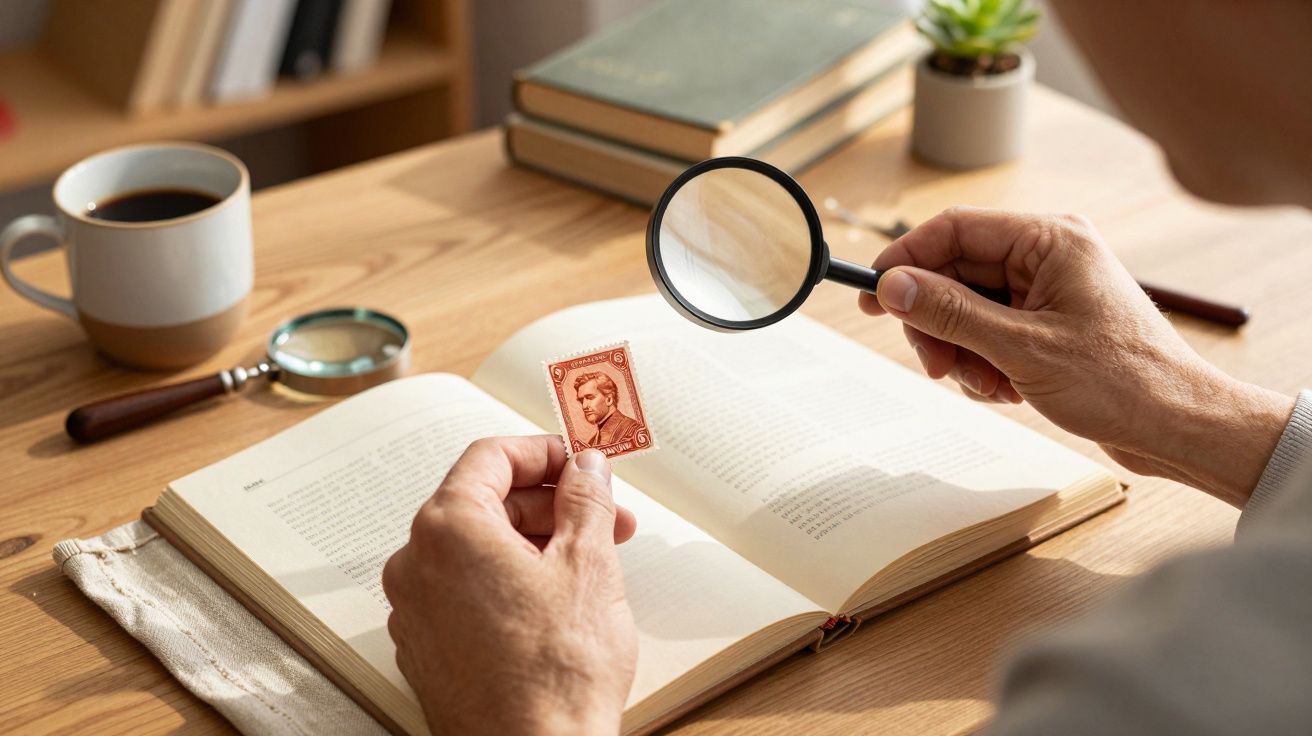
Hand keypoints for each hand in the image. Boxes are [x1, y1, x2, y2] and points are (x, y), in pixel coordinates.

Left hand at [383, 436, 637, 735]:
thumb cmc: (554, 675)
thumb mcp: (588, 564)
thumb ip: (585, 499)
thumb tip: (585, 468)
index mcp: (447, 530)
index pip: (490, 457)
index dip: (544, 452)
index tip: (579, 463)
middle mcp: (415, 566)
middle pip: (482, 503)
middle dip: (548, 504)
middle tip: (601, 515)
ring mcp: (415, 612)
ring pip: (476, 551)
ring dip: (532, 543)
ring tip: (589, 563)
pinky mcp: (427, 650)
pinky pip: (465, 592)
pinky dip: (508, 582)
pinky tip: (555, 602)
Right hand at [858, 206, 1292, 505]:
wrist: (1177, 425)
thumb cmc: (1123, 381)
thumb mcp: (1021, 348)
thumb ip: (950, 312)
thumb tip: (893, 286)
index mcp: (1050, 239)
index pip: (953, 230)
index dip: (905, 261)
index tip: (872, 295)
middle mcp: (1046, 256)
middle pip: (953, 273)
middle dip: (937, 323)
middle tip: (936, 365)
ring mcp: (1046, 291)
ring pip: (965, 309)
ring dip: (961, 352)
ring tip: (989, 385)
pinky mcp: (1046, 324)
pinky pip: (987, 333)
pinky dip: (983, 364)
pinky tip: (1007, 389)